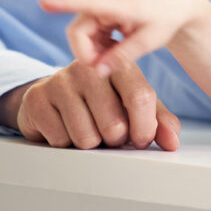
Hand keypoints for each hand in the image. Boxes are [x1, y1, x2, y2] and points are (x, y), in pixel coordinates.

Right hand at [2, 59, 181, 150]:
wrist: (54, 96)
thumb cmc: (101, 102)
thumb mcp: (132, 106)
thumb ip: (157, 121)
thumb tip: (172, 141)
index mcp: (118, 66)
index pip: (140, 97)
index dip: (144, 129)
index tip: (139, 140)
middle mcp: (88, 68)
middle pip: (113, 125)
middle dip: (115, 140)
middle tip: (108, 133)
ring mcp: (60, 80)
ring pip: (86, 138)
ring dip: (90, 144)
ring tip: (87, 128)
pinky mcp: (37, 98)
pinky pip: (60, 141)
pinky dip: (66, 143)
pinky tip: (65, 128)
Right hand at [39, 0, 207, 73]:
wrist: (176, 4)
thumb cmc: (165, 20)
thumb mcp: (148, 41)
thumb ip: (123, 56)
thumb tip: (96, 71)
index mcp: (116, 3)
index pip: (84, 3)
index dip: (62, 4)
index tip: (43, 2)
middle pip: (78, 32)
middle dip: (88, 54)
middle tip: (108, 69)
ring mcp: (101, 4)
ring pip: (83, 35)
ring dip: (95, 51)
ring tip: (119, 59)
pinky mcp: (102, 10)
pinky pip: (90, 32)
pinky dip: (99, 46)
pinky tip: (117, 50)